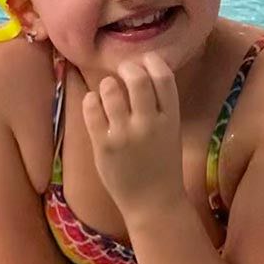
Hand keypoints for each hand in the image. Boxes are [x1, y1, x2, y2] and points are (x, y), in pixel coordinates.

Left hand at [81, 53, 184, 215]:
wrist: (153, 203)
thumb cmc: (162, 166)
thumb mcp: (171, 133)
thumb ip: (160, 107)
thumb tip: (141, 74)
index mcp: (171, 119)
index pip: (164, 78)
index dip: (153, 61)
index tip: (145, 60)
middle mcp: (149, 123)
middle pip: (137, 79)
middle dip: (128, 68)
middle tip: (123, 71)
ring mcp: (125, 134)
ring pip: (111, 90)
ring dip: (108, 85)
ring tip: (109, 90)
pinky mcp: (104, 145)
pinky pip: (91, 110)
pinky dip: (91, 100)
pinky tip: (95, 103)